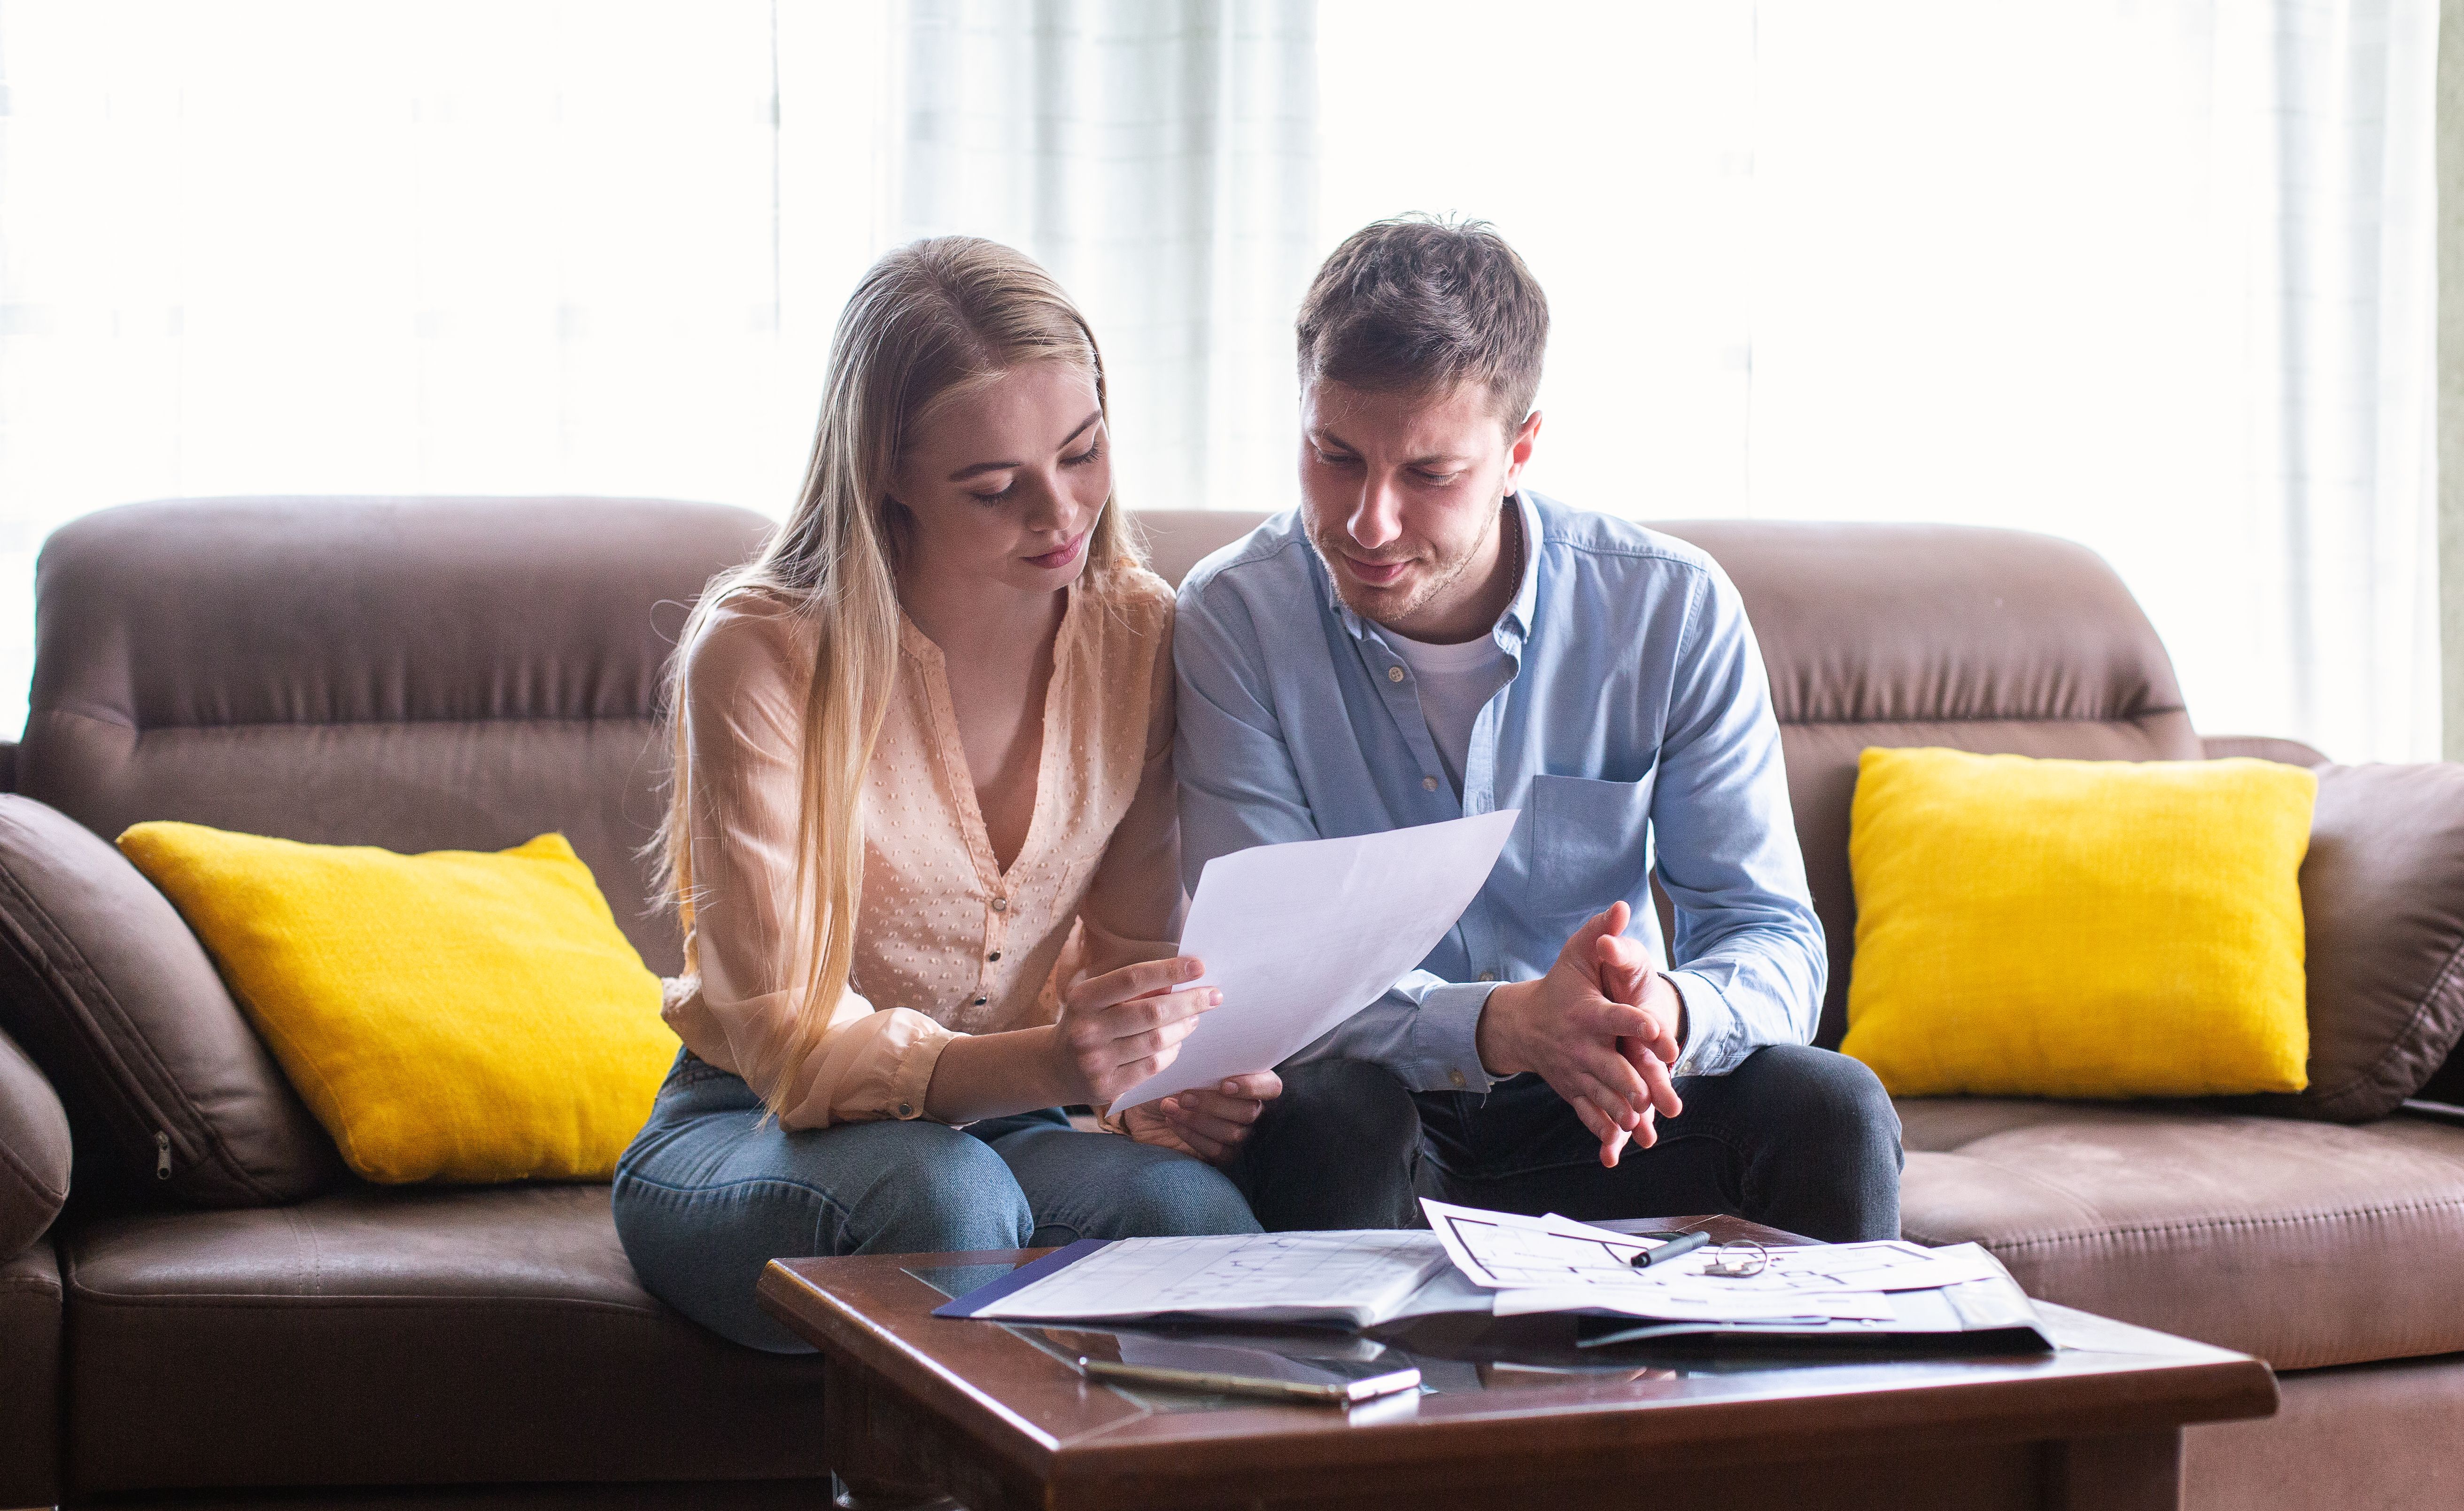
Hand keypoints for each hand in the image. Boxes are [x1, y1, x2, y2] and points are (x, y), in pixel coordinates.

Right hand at [1050, 956, 1219, 1105]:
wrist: (1055, 1067)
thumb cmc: (1087, 1022)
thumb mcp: (1098, 999)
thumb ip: (1132, 989)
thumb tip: (1180, 979)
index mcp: (1083, 998)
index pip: (1133, 978)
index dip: (1169, 971)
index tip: (1199, 966)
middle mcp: (1086, 1030)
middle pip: (1152, 1011)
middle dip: (1190, 1001)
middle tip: (1214, 995)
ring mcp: (1096, 1061)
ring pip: (1156, 1041)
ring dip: (1183, 1027)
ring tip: (1195, 1018)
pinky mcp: (1107, 1086)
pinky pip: (1153, 1066)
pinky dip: (1171, 1052)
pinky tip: (1177, 1042)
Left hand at [1122, 1071, 1283, 1164]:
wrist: (1142, 1105)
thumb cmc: (1168, 1079)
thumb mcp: (1185, 1066)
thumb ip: (1207, 1063)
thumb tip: (1213, 1059)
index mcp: (1248, 1080)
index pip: (1272, 1086)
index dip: (1253, 1086)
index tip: (1224, 1084)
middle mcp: (1248, 1107)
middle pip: (1250, 1112)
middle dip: (1214, 1104)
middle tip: (1184, 1095)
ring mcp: (1236, 1132)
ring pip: (1235, 1133)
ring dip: (1199, 1119)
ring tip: (1170, 1106)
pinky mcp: (1220, 1153)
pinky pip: (1219, 1151)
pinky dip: (1193, 1136)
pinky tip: (1173, 1121)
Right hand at [1474, 901, 1683, 1167]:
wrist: (1523, 1024)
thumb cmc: (1560, 985)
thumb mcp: (1576, 955)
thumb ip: (1601, 933)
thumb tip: (1621, 907)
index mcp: (1588, 1013)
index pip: (1617, 1017)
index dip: (1639, 1024)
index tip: (1661, 1034)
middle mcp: (1581, 1045)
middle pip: (1610, 1067)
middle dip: (1630, 1082)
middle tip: (1650, 1096)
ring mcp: (1576, 1072)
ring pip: (1601, 1096)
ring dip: (1619, 1111)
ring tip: (1640, 1122)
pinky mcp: (1573, 1090)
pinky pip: (1587, 1113)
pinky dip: (1601, 1129)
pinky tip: (1617, 1145)